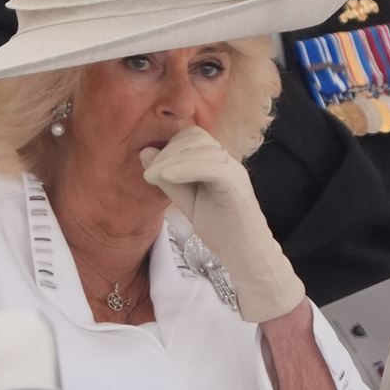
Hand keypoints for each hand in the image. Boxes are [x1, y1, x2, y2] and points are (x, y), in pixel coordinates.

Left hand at [140, 126, 303, 322]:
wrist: (245, 253)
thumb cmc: (218, 227)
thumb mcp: (185, 199)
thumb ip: (167, 178)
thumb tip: (145, 152)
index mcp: (216, 161)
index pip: (191, 136)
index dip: (168, 146)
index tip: (149, 168)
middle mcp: (227, 161)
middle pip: (194, 137)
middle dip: (166, 152)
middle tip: (148, 174)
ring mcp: (234, 171)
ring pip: (201, 149)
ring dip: (171, 160)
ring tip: (152, 177)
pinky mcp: (236, 185)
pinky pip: (211, 167)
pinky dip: (186, 168)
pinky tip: (167, 177)